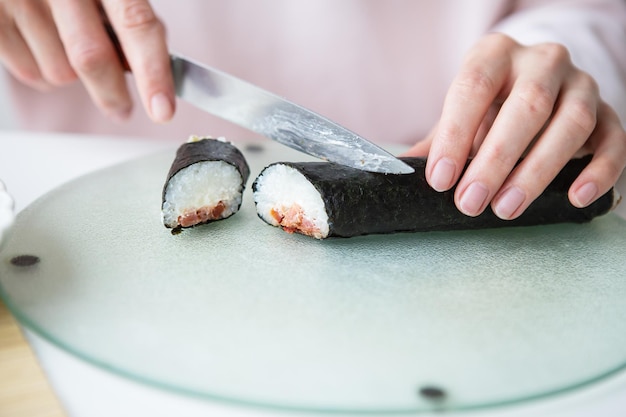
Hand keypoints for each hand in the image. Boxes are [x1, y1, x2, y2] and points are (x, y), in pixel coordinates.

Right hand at [0, 0, 174, 122]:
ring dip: (74, 77)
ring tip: (67, 47)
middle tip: (123, 109)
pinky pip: (30, 73)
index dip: (153, 72)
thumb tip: (151, 68)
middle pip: (92, 59)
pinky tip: (44, 45)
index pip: (136, 25)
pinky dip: (44, 72)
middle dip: (113, 95)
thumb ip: (131, 17)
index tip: (163, 110)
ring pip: (60, 73)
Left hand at [405, 33, 625, 219]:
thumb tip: (402, 174)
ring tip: (506, 208)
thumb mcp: (461, 113)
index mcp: (495, 55)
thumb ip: (438, 140)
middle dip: (495, 160)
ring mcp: (581, 84)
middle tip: (470, 202)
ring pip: (570, 124)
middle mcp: (542, 62)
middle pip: (525, 107)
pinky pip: (614, 140)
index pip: (473, 87)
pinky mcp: (609, 111)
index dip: (455, 135)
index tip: (439, 179)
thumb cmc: (491, 104)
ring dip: (537, 171)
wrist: (539, 83)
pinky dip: (598, 171)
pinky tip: (575, 197)